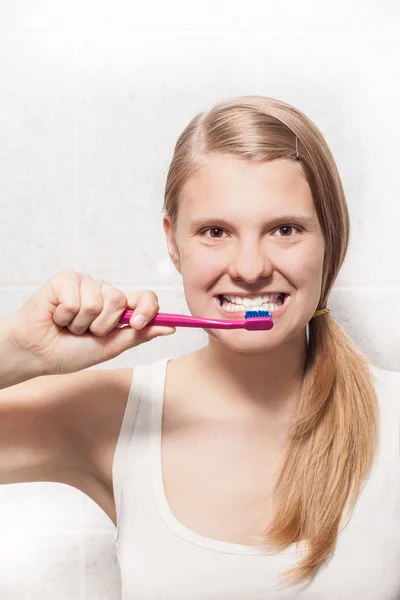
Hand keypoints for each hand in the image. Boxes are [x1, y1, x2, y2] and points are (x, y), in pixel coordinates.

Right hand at [6, 270, 174, 375]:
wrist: (36, 353)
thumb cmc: (69, 351)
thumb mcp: (110, 348)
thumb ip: (139, 335)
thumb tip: (171, 327)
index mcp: (119, 309)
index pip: (146, 298)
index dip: (148, 309)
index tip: (138, 324)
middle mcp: (105, 292)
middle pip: (121, 300)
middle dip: (102, 325)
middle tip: (85, 333)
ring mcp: (86, 284)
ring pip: (98, 300)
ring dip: (81, 323)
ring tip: (68, 326)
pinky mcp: (67, 279)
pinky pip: (76, 297)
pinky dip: (65, 315)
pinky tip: (57, 316)